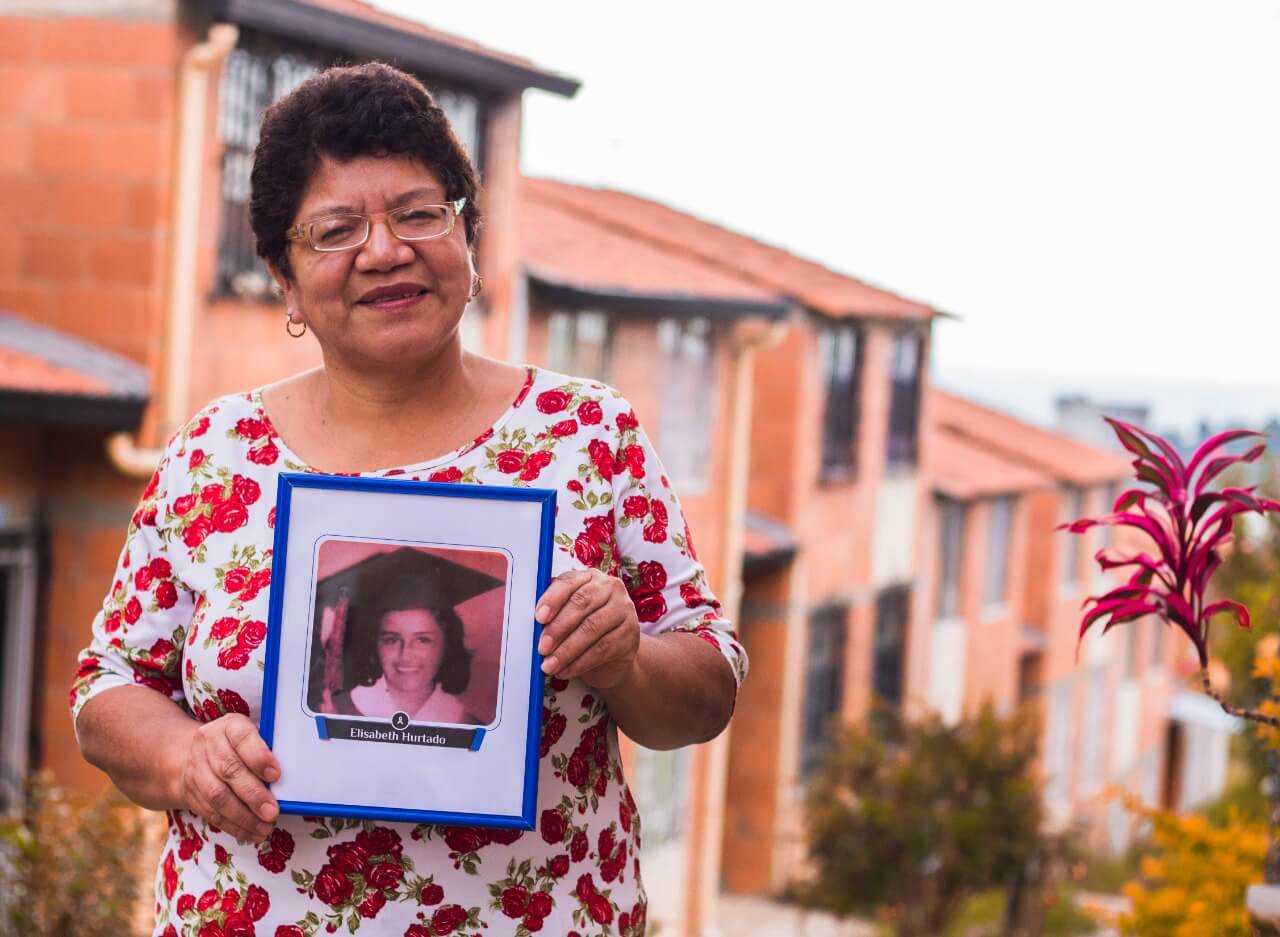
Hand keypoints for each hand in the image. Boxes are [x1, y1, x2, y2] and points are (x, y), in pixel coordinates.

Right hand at [173, 714, 280, 843]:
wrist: (192, 754)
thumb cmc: (236, 745)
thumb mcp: (252, 737)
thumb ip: (267, 751)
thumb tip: (290, 777)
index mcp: (229, 726)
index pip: (242, 738)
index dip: (259, 757)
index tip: (276, 775)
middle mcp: (208, 745)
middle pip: (229, 771)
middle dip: (253, 795)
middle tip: (272, 811)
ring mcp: (196, 769)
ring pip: (218, 796)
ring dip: (244, 816)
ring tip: (265, 827)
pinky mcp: (191, 793)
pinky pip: (212, 813)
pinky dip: (234, 826)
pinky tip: (252, 834)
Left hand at [535, 569, 640, 688]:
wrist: (614, 656)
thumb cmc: (584, 630)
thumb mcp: (568, 618)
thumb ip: (553, 616)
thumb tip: (532, 627)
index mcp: (589, 577)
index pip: (569, 582)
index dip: (552, 599)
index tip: (538, 617)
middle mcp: (610, 588)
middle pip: (582, 603)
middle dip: (558, 628)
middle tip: (541, 648)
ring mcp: (624, 609)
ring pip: (592, 628)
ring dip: (567, 650)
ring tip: (549, 665)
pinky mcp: (630, 633)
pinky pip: (602, 649)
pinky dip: (580, 662)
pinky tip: (565, 671)